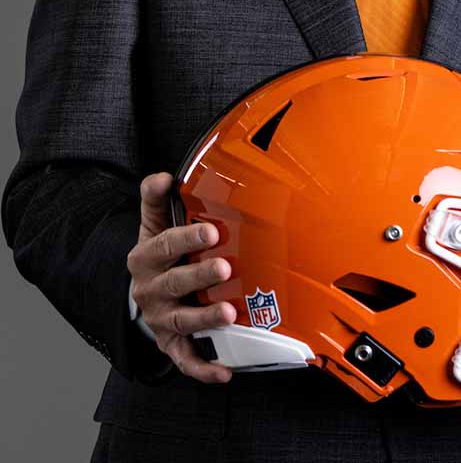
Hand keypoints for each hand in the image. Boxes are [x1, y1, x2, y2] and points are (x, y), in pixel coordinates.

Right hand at [127, 171, 235, 383]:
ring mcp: (161, 319)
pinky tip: (225, 372)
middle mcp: (150, 291)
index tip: (213, 231)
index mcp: (145, 258)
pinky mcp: (171, 343)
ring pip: (183, 321)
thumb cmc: (158, 252)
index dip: (188, 238)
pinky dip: (204, 368)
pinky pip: (186, 359)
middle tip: (224, 267)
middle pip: (175, 283)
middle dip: (201, 276)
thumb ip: (156, 198)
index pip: (165, 246)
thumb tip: (163, 177)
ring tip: (230, 314)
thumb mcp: (152, 223)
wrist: (142, 292)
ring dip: (207, 319)